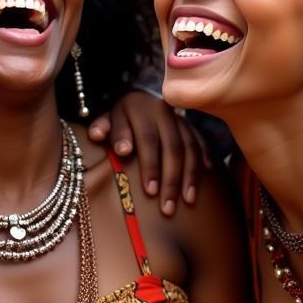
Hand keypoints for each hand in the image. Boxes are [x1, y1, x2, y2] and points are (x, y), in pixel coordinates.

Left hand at [87, 91, 207, 213]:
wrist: (141, 96)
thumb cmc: (120, 117)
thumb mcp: (108, 118)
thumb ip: (102, 127)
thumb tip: (97, 135)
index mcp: (140, 110)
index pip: (147, 140)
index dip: (150, 166)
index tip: (150, 191)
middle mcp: (163, 112)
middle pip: (172, 148)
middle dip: (172, 179)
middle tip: (168, 206)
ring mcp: (180, 119)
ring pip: (190, 148)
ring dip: (190, 176)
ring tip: (188, 201)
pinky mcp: (192, 126)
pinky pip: (202, 143)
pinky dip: (204, 160)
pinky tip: (205, 180)